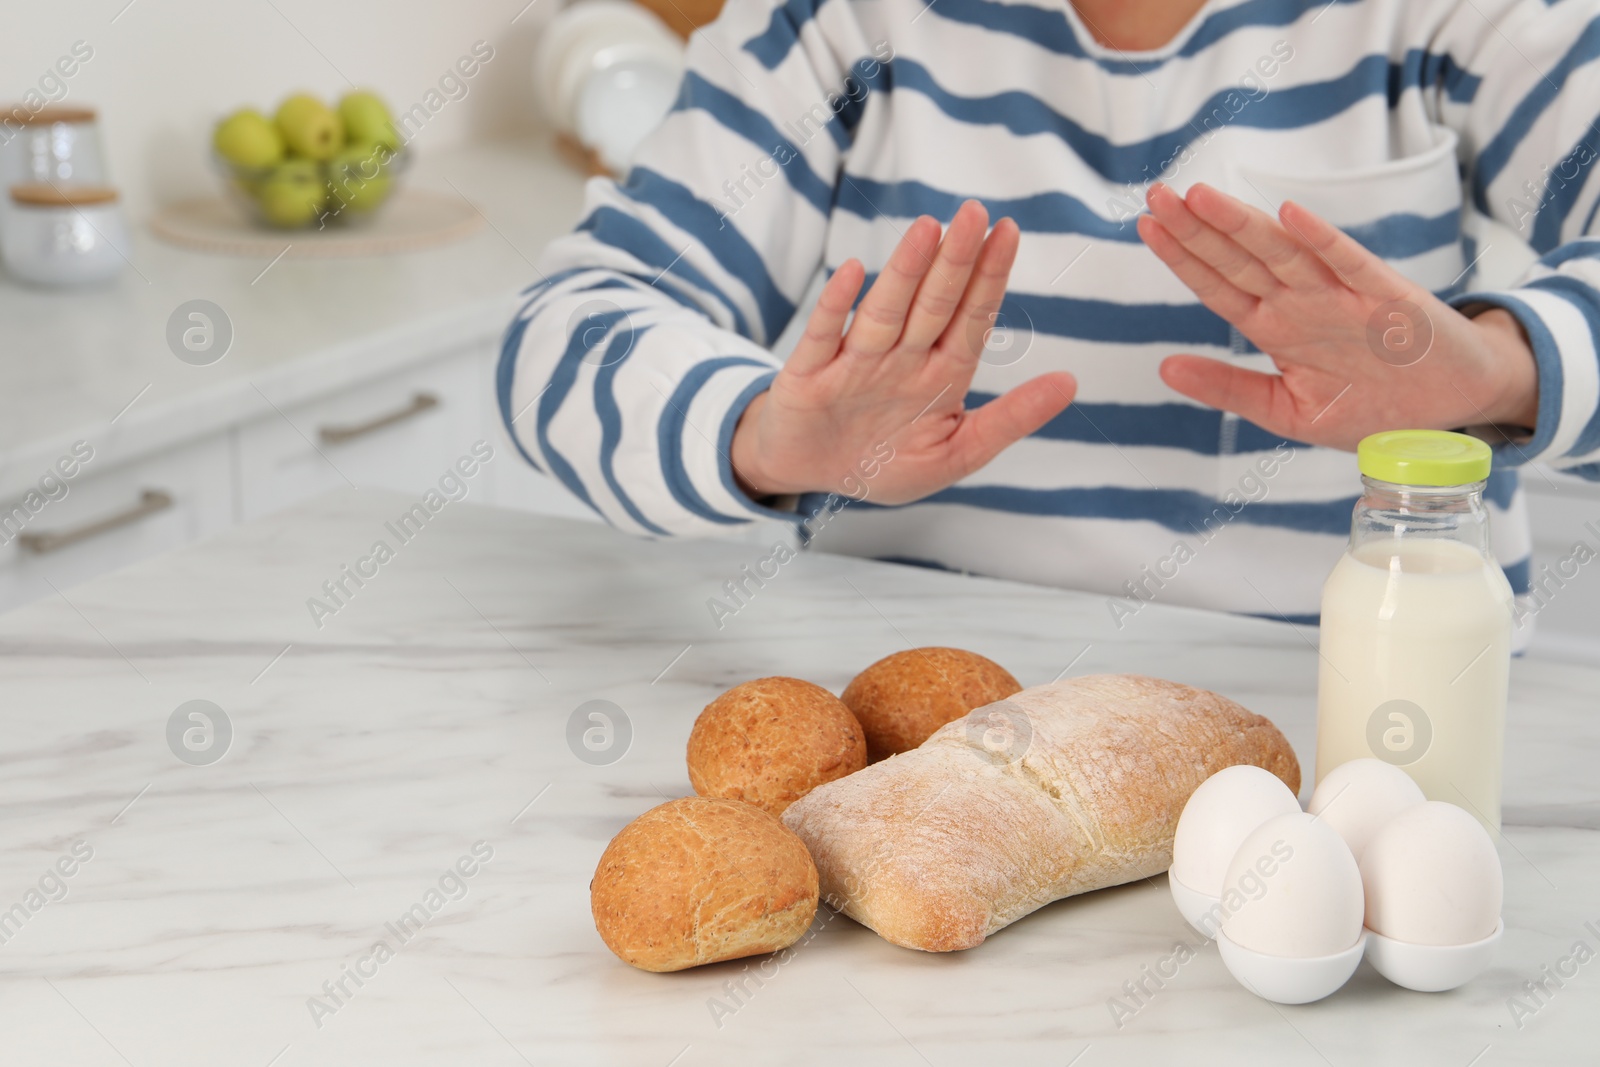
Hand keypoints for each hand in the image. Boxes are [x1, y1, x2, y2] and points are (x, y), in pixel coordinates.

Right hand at [730, 200, 1076, 502]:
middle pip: (933, 303)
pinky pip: (824, 337)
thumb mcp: (957, 453)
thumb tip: (1070, 382)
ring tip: (927, 230)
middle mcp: (900, 358)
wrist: (810, 473)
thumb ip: (1010, 419)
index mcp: (940, 373)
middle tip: (975, 213)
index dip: (989, 276)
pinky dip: (835, 307)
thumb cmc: (884, 462)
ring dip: (905, 271)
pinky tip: (850, 272)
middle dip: (955, 260)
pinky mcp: (808, 375)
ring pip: (885, 311)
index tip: (1009, 231)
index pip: (971, 318)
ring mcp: (854, 363)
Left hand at [1137, 182, 1539, 449]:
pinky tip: (1288, 215)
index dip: (1182, 256)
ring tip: (1198, 197)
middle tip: (1156, 194)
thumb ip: (1229, 389)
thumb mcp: (1287, 410)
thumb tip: (1164, 368)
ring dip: (1241, 224)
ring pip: (1283, 252)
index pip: (1218, 285)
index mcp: (1275, 328)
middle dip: (1197, 228)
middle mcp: (1302, 304)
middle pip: (1240, 259)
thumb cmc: (1371, 406)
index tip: (1145, 227)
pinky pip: (1350, 264)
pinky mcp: (1387, 299)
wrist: (1450, 408)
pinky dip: (1322, 240)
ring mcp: (1343, 297)